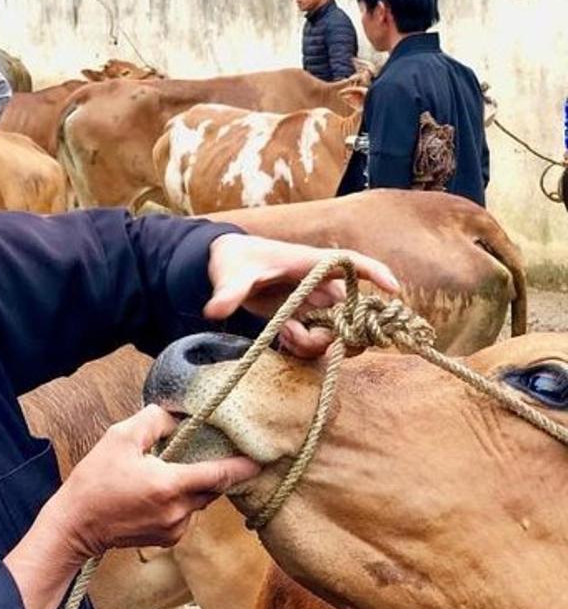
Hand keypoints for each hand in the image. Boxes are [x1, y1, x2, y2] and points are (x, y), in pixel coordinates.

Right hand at [44, 406, 260, 561]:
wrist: (76, 524)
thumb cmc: (95, 481)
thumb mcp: (119, 438)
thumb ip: (153, 421)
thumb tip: (177, 416)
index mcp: (169, 485)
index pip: (219, 475)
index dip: (243, 466)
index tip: (261, 459)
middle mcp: (178, 511)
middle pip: (212, 488)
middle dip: (211, 471)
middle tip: (202, 453)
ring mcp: (174, 529)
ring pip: (199, 501)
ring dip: (192, 486)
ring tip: (165, 472)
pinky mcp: (168, 539)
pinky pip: (186, 514)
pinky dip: (180, 501)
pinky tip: (155, 493)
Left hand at [203, 234, 399, 358]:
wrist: (224, 266)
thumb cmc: (233, 261)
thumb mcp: (230, 276)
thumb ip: (227, 293)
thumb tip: (213, 311)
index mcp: (309, 263)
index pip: (351, 263)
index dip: (376, 273)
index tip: (394, 290)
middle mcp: (319, 283)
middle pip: (351, 311)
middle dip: (336, 332)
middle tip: (299, 334)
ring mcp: (314, 302)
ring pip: (338, 331)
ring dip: (317, 343)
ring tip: (286, 336)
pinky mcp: (305, 317)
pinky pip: (321, 339)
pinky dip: (307, 347)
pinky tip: (283, 339)